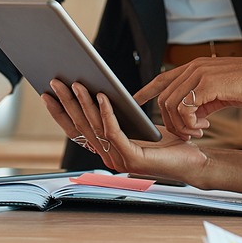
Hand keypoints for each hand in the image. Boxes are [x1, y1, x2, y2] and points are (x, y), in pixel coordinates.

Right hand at [43, 80, 206, 180]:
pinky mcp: (132, 158)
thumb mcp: (138, 125)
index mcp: (107, 149)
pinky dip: (106, 113)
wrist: (194, 161)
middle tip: (55, 82)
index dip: (60, 113)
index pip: (77, 130)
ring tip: (76, 84)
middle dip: (66, 103)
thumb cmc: (169, 142)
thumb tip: (100, 91)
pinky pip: (114, 132)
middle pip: (81, 126)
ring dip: (83, 103)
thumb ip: (119, 116)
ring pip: (95, 127)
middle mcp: (108, 157)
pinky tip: (103, 96)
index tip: (47, 93)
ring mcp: (119, 160)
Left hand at [132, 56, 241, 138]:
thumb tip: (191, 115)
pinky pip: (185, 108)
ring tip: (198, 131)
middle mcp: (194, 67)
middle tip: (189, 133)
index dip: (146, 90)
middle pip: (164, 97)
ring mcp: (199, 74)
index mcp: (196, 66)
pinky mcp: (207, 84)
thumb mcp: (220, 91)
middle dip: (170, 121)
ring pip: (171, 104)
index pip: (163, 77)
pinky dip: (189, 123)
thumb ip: (202, 99)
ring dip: (181, 125)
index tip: (135, 101)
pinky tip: (205, 126)